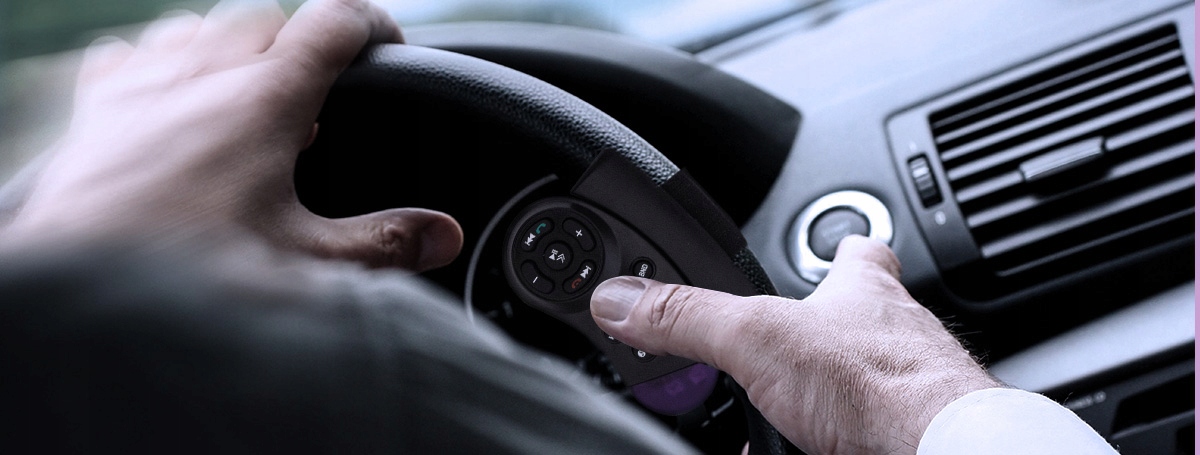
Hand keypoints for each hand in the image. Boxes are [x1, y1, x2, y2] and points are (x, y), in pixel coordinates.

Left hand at [2, 0, 461, 270]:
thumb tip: (443, 233)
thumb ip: (384, 241)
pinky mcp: (94, 110)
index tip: (389, 47)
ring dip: (230, 46)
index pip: (334, 22)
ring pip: (196, 25)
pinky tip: (169, 102)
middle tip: (320, 94)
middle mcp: (202, 74)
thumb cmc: (191, 279)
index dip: (372, 26)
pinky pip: (129, 52)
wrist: (80, 298)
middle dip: (299, 41)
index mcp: (266, 99)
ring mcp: (143, 85)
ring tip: (250, 97)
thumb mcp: (307, 263)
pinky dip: (158, 63)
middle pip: (266, 15)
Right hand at [590, 235, 1002, 454]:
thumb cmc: (883, 385)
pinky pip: (865, 428)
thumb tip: (620, 298)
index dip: (834, 248)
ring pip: (857, 383)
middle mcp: (892, 335)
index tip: (822, 251)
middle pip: (848, 321)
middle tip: (766, 361)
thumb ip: (687, 316)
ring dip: (819, 397)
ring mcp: (907, 387)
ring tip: (780, 420)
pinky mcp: (905, 431)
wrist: (939, 450)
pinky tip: (814, 448)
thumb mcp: (758, 338)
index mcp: (861, 290)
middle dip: (805, 339)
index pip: (852, 250)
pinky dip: (836, 437)